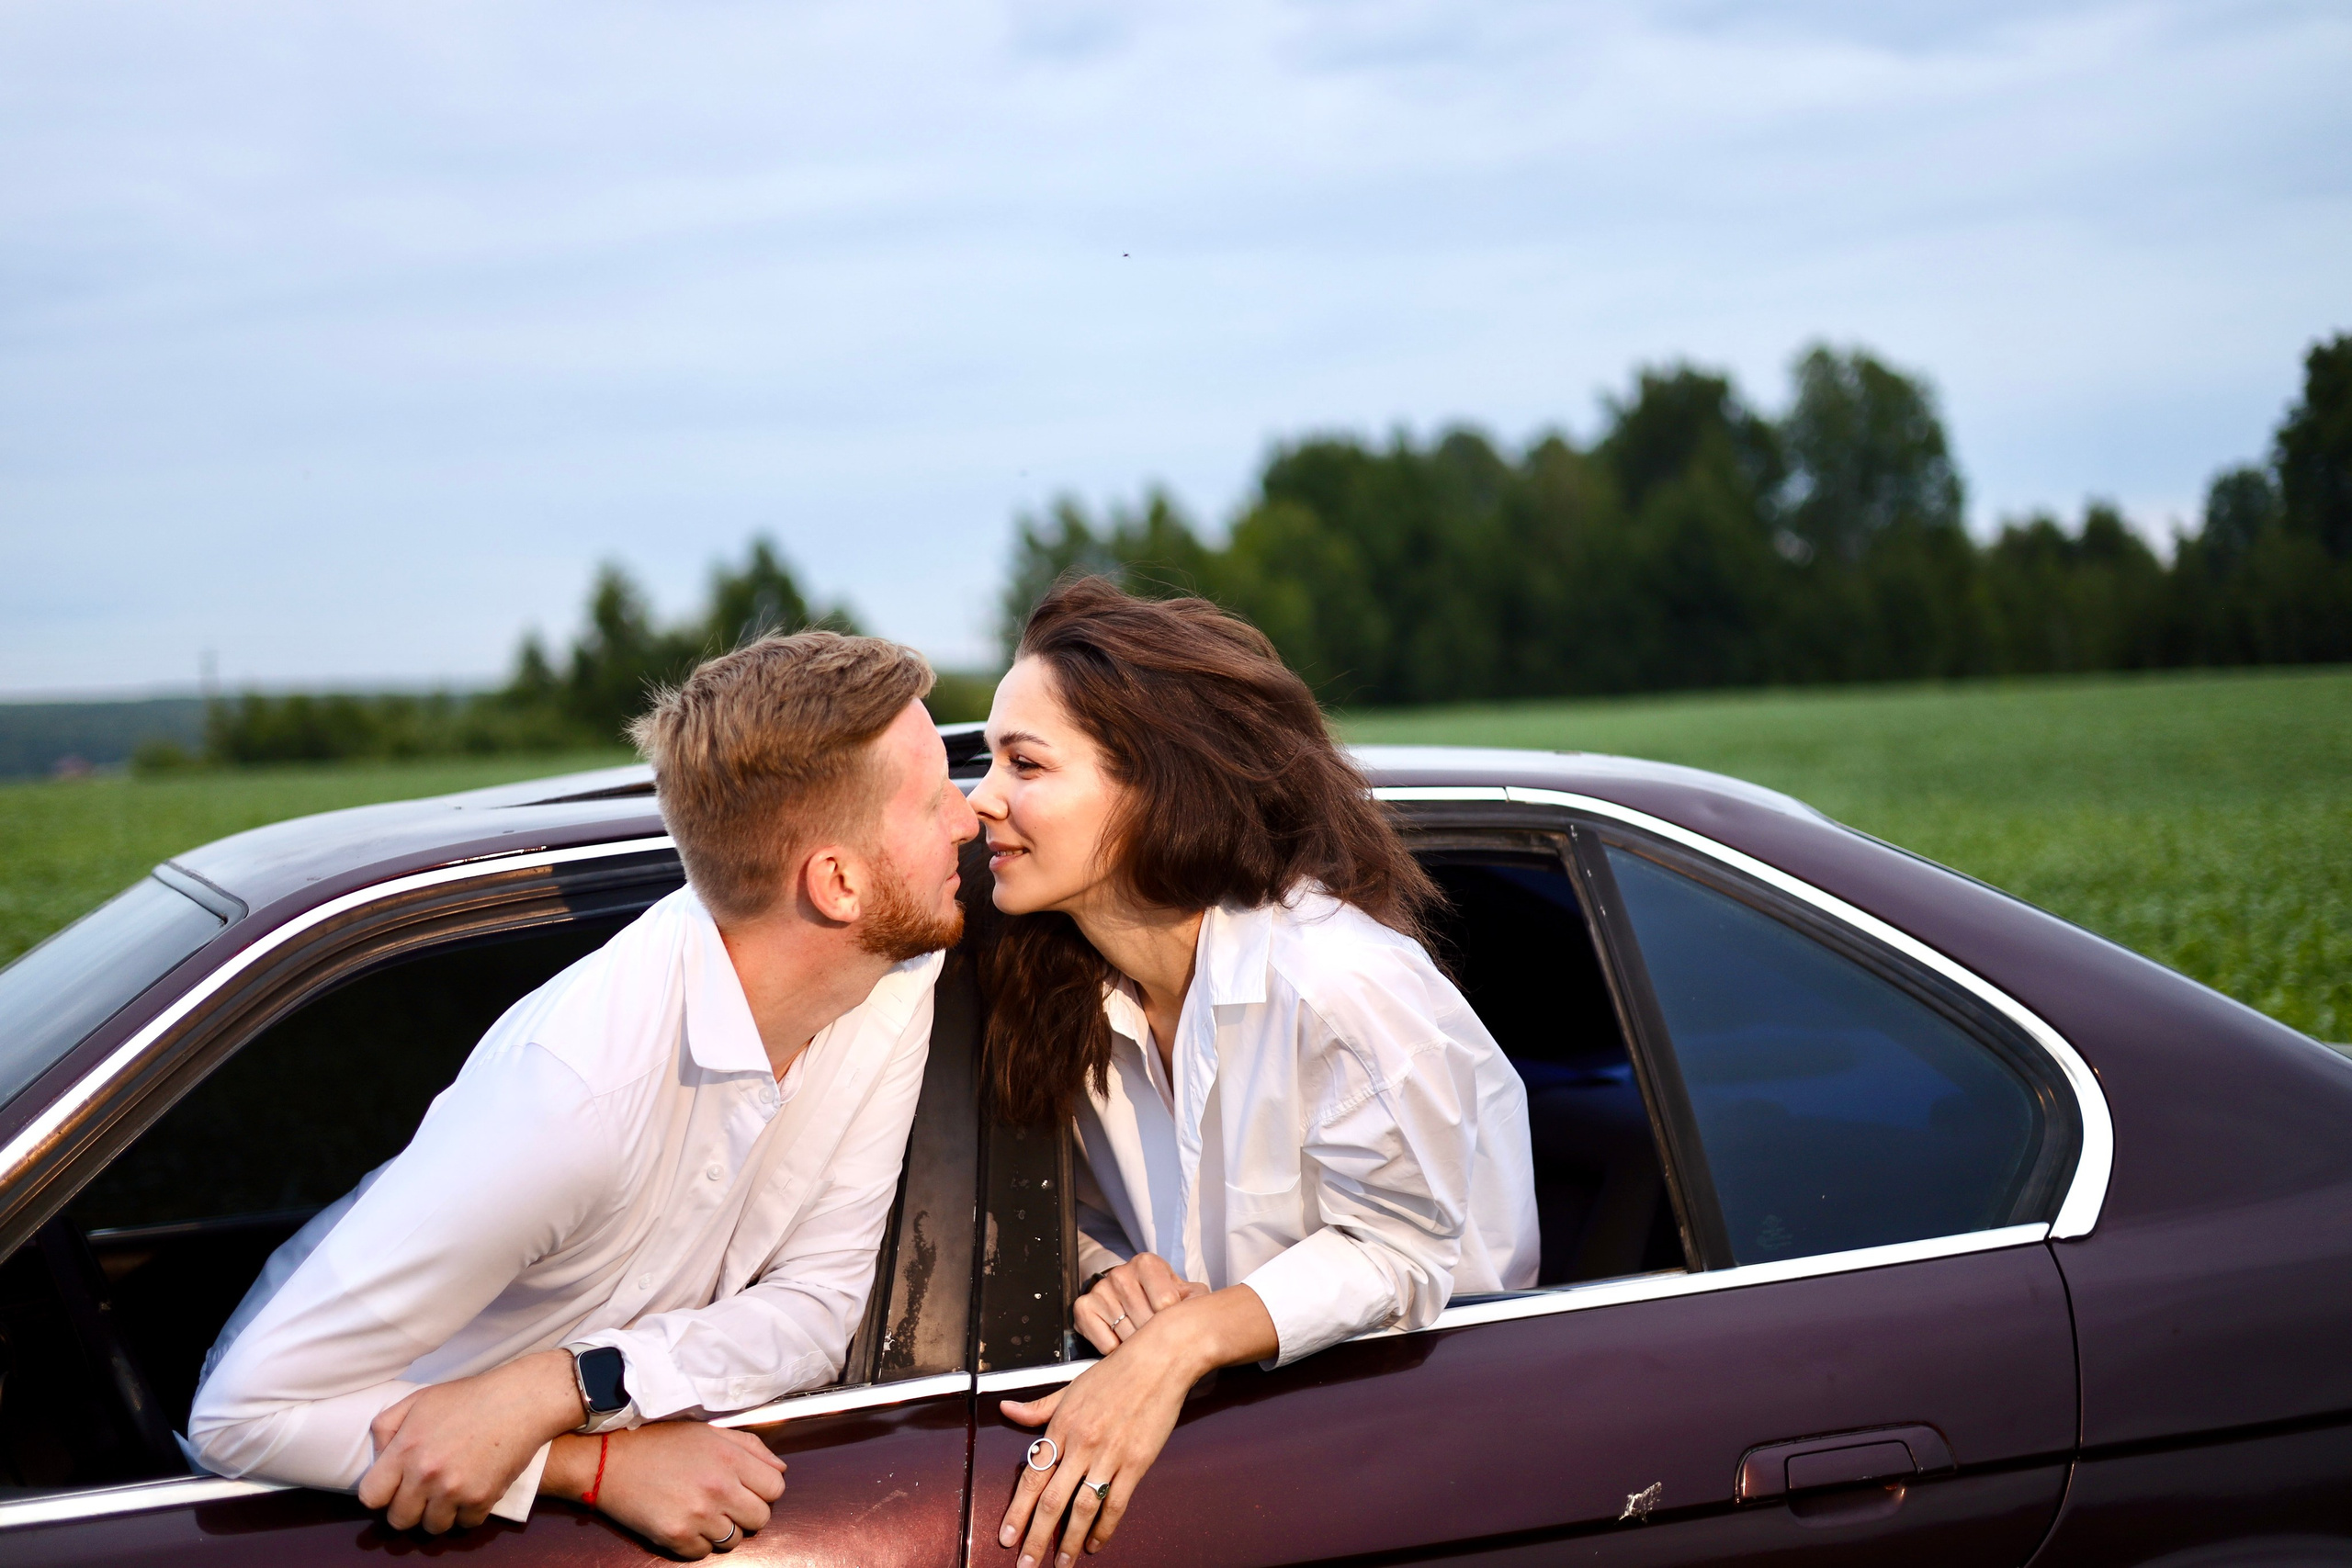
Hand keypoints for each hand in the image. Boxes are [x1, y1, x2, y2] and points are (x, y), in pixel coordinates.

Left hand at [359, 1350, 583, 1531]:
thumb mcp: (420, 1400)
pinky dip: (468, 1513)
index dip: (381, 1494)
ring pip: (432, 1527)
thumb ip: (387, 1426)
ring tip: (450, 1493)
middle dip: (408, 1509)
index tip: (394, 1487)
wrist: (520, 1400)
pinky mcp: (481, 1499)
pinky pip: (465, 1524)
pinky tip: (473, 1491)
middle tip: (423, 1493)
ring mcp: (454, 1489)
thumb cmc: (468, 1398)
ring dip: (439, 1514)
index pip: (370, 1497)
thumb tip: (378, 1456)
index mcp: (405, 1449)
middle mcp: (425, 1474)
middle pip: (399, 1520)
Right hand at [548, 1422, 786, 1558]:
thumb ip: (750, 1447)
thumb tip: (780, 1469)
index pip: (776, 1488)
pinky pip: (703, 1553)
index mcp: (730, 1458)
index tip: (747, 1488)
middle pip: (761, 1518)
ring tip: (702, 1512)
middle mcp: (718, 1488)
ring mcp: (697, 1515)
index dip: (764, 1490)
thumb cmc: (658, 1442)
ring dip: (723, 1530)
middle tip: (726, 1504)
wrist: (606, 1459)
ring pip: (734, 1541)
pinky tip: (683, 1523)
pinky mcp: (675, 1537)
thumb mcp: (708, 1432)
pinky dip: (697, 1543)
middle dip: (748, 1513)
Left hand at [995, 1286, 1273, 1567]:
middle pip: (1052, 1501)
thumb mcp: (1070, 1386)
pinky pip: (1116, 1503)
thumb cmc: (1115, 1371)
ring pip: (1082, 1508)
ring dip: (1069, 1540)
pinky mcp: (1136, 1462)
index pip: (1032, 1477)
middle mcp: (1081, 1443)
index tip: (1006, 1537)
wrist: (1159, 1359)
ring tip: (1061, 1563)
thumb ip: (1038, 1407)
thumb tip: (1006, 1409)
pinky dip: (1104, 1528)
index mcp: (1061, 1426)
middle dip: (1035, 1537)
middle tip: (1025, 1564)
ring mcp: (1109, 1455)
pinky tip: (1095, 1543)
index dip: (1017, 1512)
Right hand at [1073, 1254, 1209, 1354]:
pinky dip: (1116, 1350)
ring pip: (1127, 1335)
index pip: (1166, 1304)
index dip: (1173, 1321)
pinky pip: (1105, 1343)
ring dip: (1137, 1345)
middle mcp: (1120, 1273)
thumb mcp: (1185, 1293)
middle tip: (1159, 1336)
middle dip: (1156, 1337)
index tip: (1173, 1321)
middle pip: (1145, 1322)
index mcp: (1147, 1264)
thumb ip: (1198, 1301)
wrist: (1128, 1292)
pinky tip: (1122, 1340)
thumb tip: (1204, 1318)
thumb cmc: (1161, 1296)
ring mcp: (1100, 1290)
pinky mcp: (1083, 1308)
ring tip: (1142, 1338)